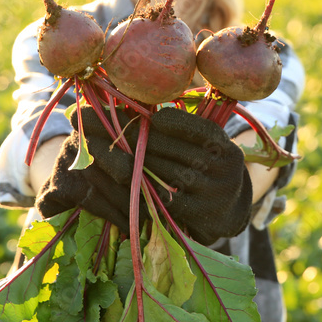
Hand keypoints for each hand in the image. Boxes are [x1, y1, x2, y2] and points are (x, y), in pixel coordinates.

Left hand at [35, 106, 252, 244]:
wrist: (229, 209)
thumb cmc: (206, 167)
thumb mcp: (203, 145)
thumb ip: (179, 129)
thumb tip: (134, 104)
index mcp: (222, 144)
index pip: (192, 127)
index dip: (164, 121)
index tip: (140, 117)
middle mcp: (221, 168)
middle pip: (166, 150)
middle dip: (127, 137)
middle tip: (91, 125)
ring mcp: (210, 194)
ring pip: (157, 174)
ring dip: (122, 163)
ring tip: (93, 150)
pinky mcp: (196, 217)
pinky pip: (158, 201)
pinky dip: (134, 190)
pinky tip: (111, 180)